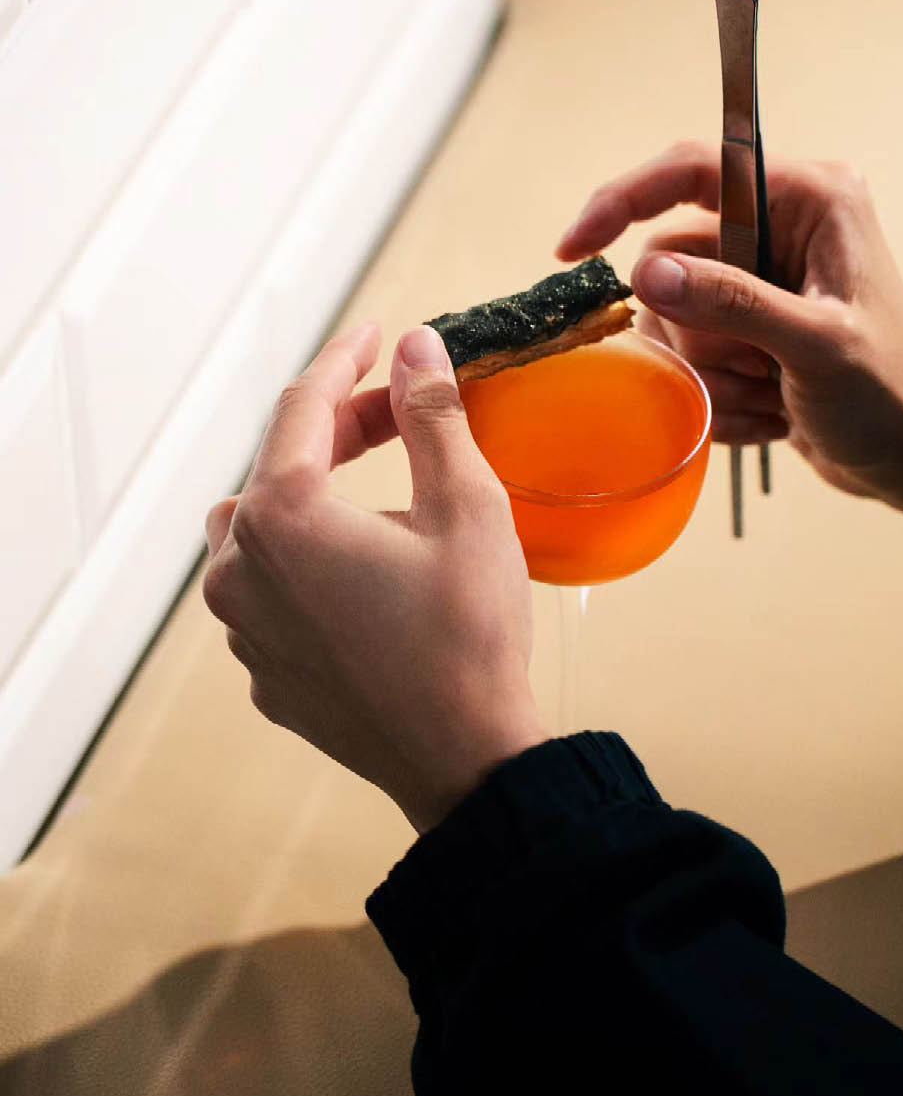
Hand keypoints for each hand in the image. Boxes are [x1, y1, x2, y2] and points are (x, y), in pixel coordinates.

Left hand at [203, 323, 546, 834]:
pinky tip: (364, 572)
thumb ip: (432, 416)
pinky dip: (307, 562)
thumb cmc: (470, 636)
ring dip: (310, 496)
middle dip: (337, 430)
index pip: (302, 407)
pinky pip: (268, 590)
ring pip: (259, 528)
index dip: (345, 361)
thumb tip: (417, 349)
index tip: (377, 336)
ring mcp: (242, 627)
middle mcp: (239, 569)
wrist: (464, 760)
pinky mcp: (262, 669)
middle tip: (402, 414)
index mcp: (282, 518)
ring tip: (376, 494)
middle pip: (277, 466)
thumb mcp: (467, 508)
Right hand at [557, 143, 902, 502]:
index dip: (623, 199)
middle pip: (670, 258)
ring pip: (669, 314)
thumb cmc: (888, 395)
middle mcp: (778, 227)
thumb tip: (646, 272)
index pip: (692, 169)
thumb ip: (733, 302)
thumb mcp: (816, 345)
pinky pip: (683, 354)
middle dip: (699, 330)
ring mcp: (756, 280)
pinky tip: (767, 411)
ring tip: (769, 394)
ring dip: (709, 371)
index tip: (573, 248)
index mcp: (808, 199)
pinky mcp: (743, 327)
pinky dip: (715, 394)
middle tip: (758, 368)